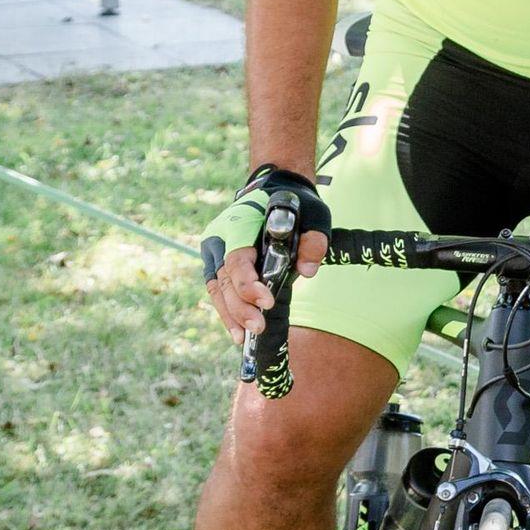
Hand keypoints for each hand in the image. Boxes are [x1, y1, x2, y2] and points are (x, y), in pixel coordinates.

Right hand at [198, 167, 330, 339]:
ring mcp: (215, 252)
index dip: (248, 283)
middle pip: (224, 279)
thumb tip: (309, 270)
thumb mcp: (314, 215)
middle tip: (258, 328)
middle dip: (240, 307)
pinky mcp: (217, 265)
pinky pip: (219, 292)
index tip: (267, 302)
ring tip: (243, 339)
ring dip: (230, 315)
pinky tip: (238, 333)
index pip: (237, 258)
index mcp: (239, 224)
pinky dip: (228, 312)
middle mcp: (220, 238)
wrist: (274, 190)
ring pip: (217, 289)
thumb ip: (313, 240)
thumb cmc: (295, 205)